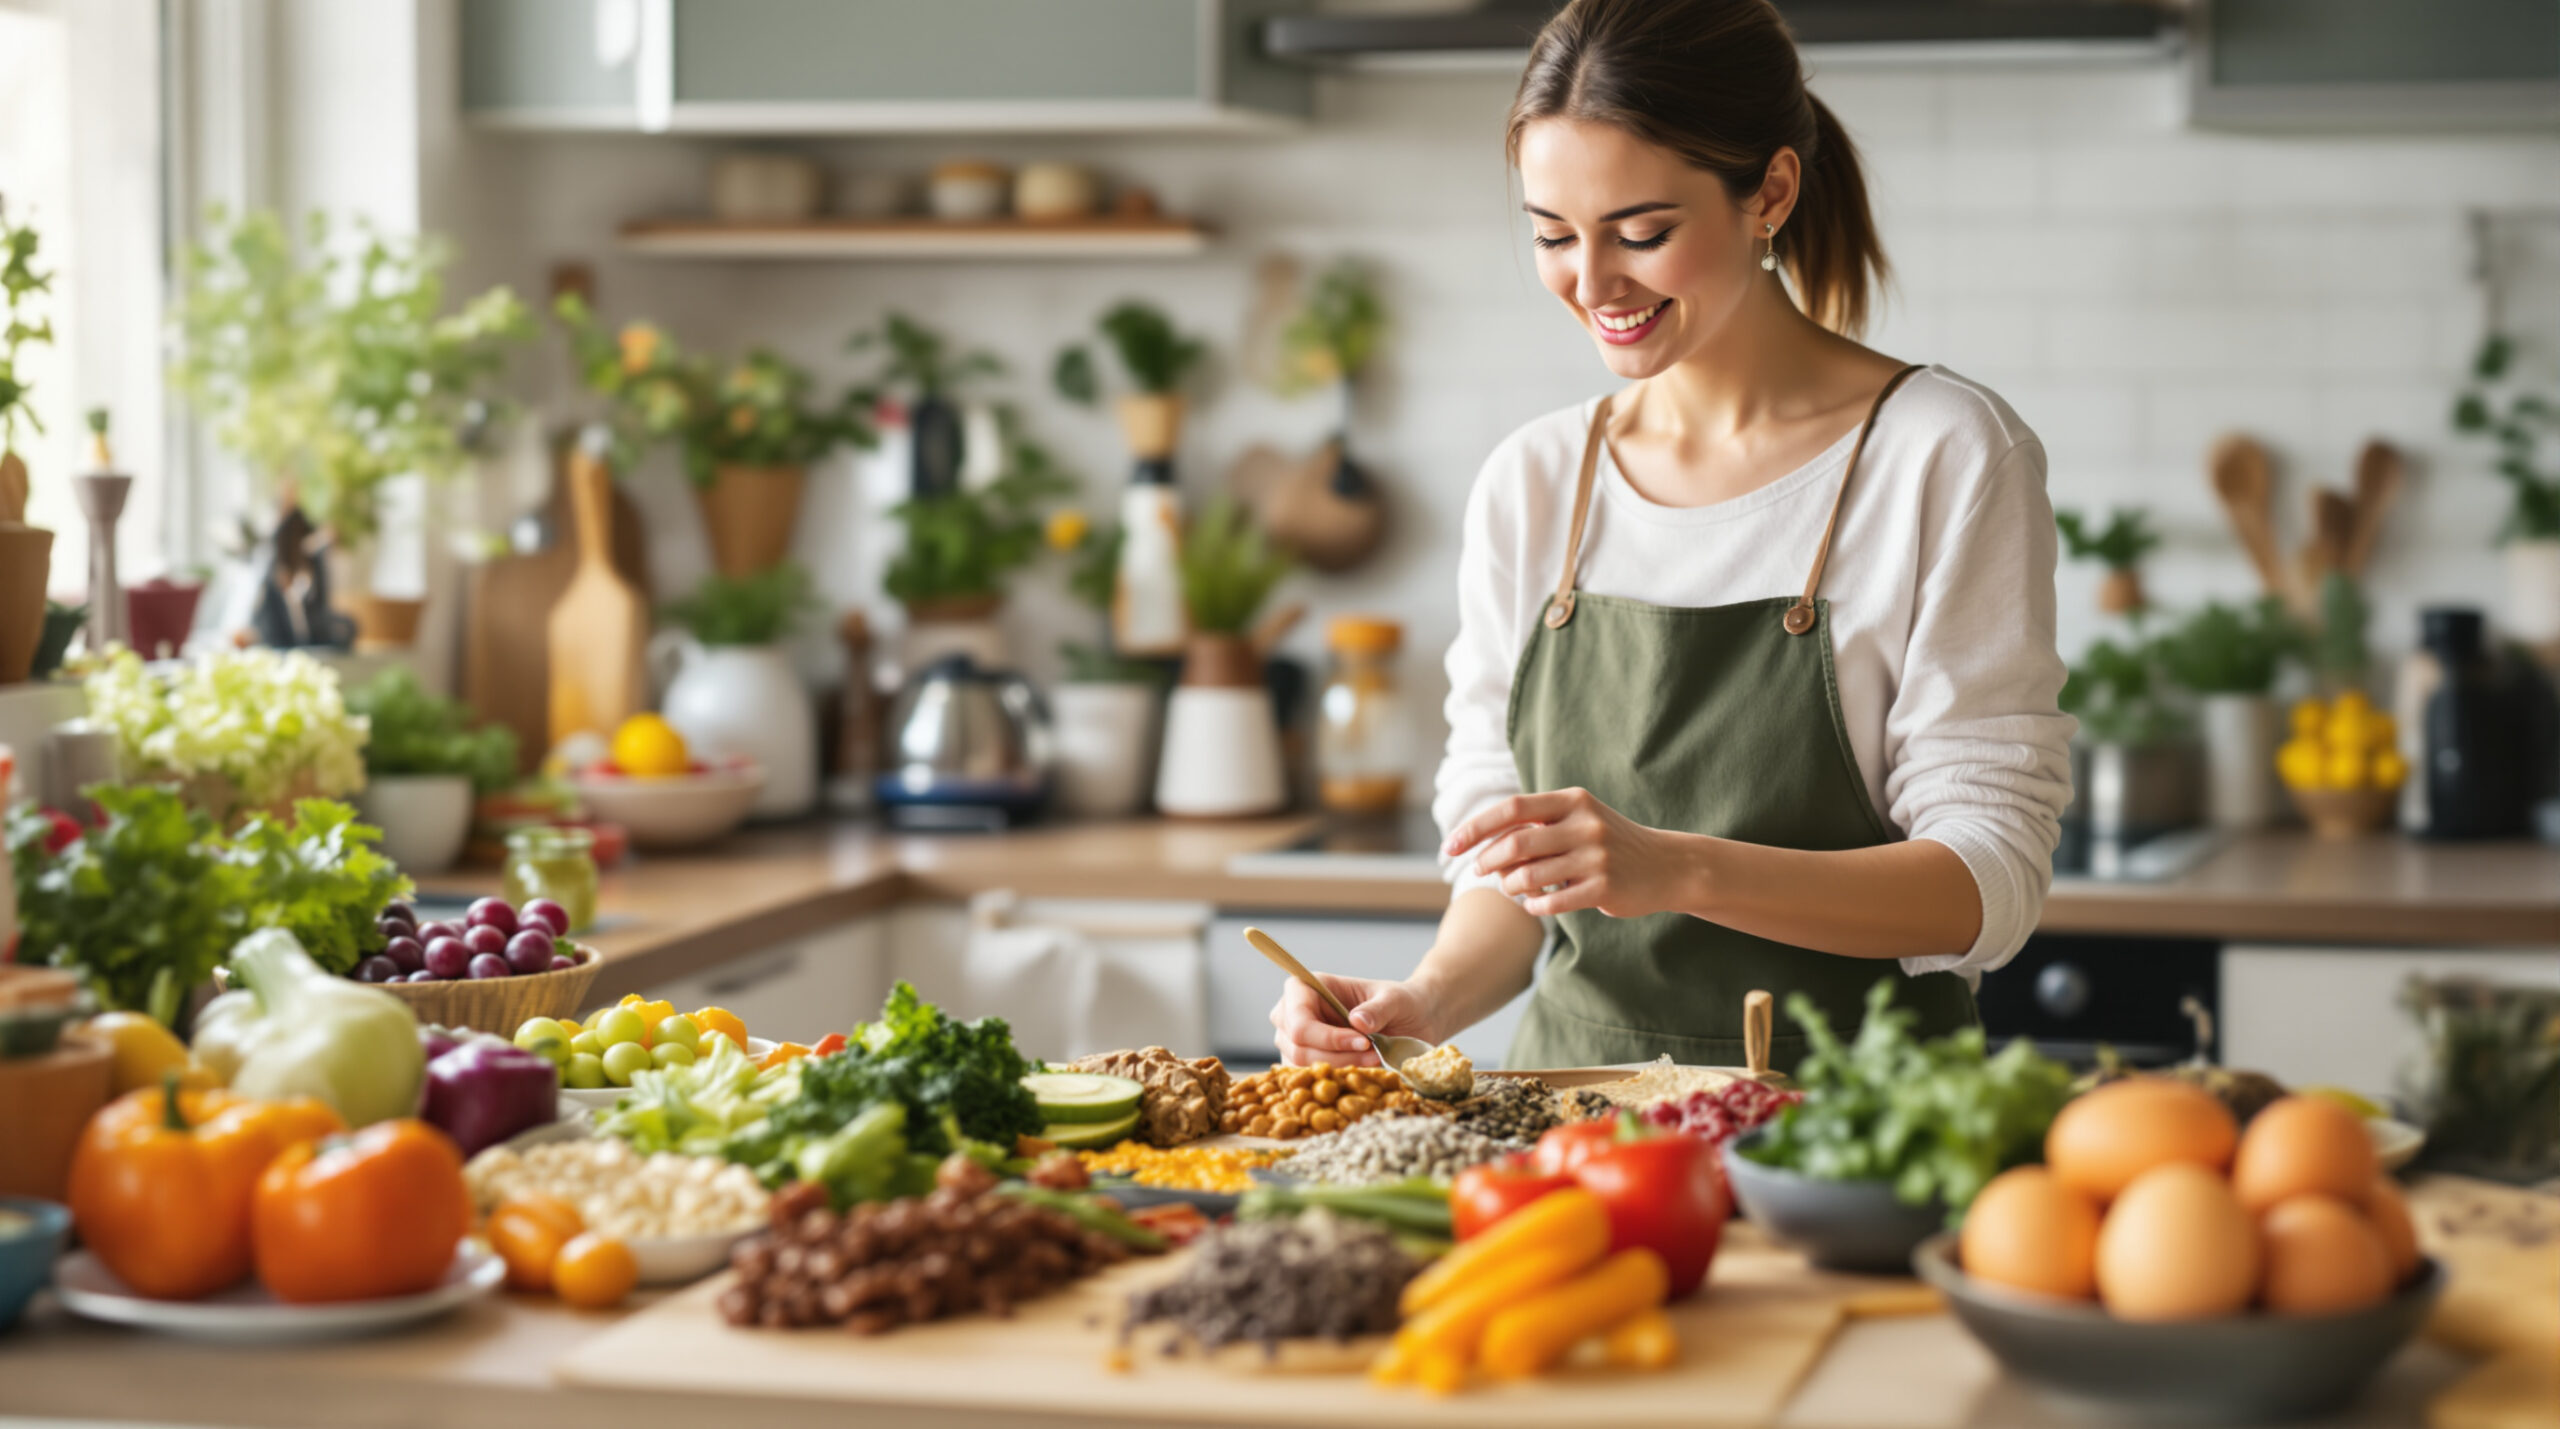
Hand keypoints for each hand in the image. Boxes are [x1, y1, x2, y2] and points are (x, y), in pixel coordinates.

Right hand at [1269, 972, 1440, 1066]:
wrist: (1411, 1019)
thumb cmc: (1398, 1001)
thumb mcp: (1396, 1000)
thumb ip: (1378, 1008)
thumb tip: (1357, 1021)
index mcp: (1304, 988)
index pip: (1298, 1020)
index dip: (1327, 1038)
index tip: (1364, 1043)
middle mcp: (1291, 1013)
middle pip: (1299, 1048)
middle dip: (1339, 1057)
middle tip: (1375, 1055)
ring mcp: (1293, 1041)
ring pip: (1304, 1067)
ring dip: (1342, 1068)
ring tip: (1375, 1059)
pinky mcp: (1304, 1062)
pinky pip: (1313, 1078)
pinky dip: (1340, 1078)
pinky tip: (1365, 1068)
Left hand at [1444, 787, 1704, 919]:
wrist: (1666, 865)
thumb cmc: (1608, 843)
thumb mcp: (1576, 821)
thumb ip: (1535, 829)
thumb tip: (1483, 850)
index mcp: (1572, 800)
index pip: (1511, 809)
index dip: (1475, 828)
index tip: (1450, 846)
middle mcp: (1584, 823)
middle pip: (1515, 844)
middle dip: (1488, 861)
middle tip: (1481, 871)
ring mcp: (1596, 856)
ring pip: (1529, 876)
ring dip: (1510, 886)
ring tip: (1513, 888)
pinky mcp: (1604, 888)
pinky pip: (1551, 902)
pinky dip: (1533, 905)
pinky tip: (1535, 903)